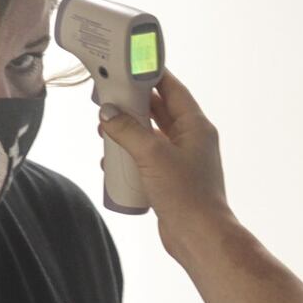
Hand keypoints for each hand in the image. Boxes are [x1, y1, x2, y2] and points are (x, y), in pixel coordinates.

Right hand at [98, 69, 233, 261]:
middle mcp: (191, 139)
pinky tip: (110, 162)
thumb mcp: (153, 156)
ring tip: (104, 130)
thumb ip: (128, 131)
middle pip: (158, 111)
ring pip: (150, 136)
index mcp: (195, 126)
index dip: (150, 75)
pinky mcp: (170, 179)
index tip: (126, 65)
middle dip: (132, 105)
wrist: (199, 237)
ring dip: (127, 132)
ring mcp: (181, 160)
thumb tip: (107, 113)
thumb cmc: (186, 195)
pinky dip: (129, 157)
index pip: (172, 88)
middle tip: (106, 98)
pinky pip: (147, 159)